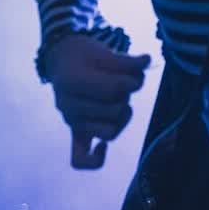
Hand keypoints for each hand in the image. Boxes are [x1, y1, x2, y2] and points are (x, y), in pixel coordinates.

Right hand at [43, 33, 151, 169]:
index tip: (136, 74)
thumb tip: (146, 61)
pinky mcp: (76, 133)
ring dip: (122, 117)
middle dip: (127, 96)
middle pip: (114, 111)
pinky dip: (95, 158)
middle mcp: (68, 105)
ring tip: (121, 104)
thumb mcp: (102, 50)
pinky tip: (102, 147)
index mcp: (71, 81)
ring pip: (109, 133)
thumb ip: (125, 61)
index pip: (112, 90)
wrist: (62, 60)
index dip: (132, 82)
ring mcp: (72, 121)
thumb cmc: (84, 55)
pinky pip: (80, 159)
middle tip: (126, 84)